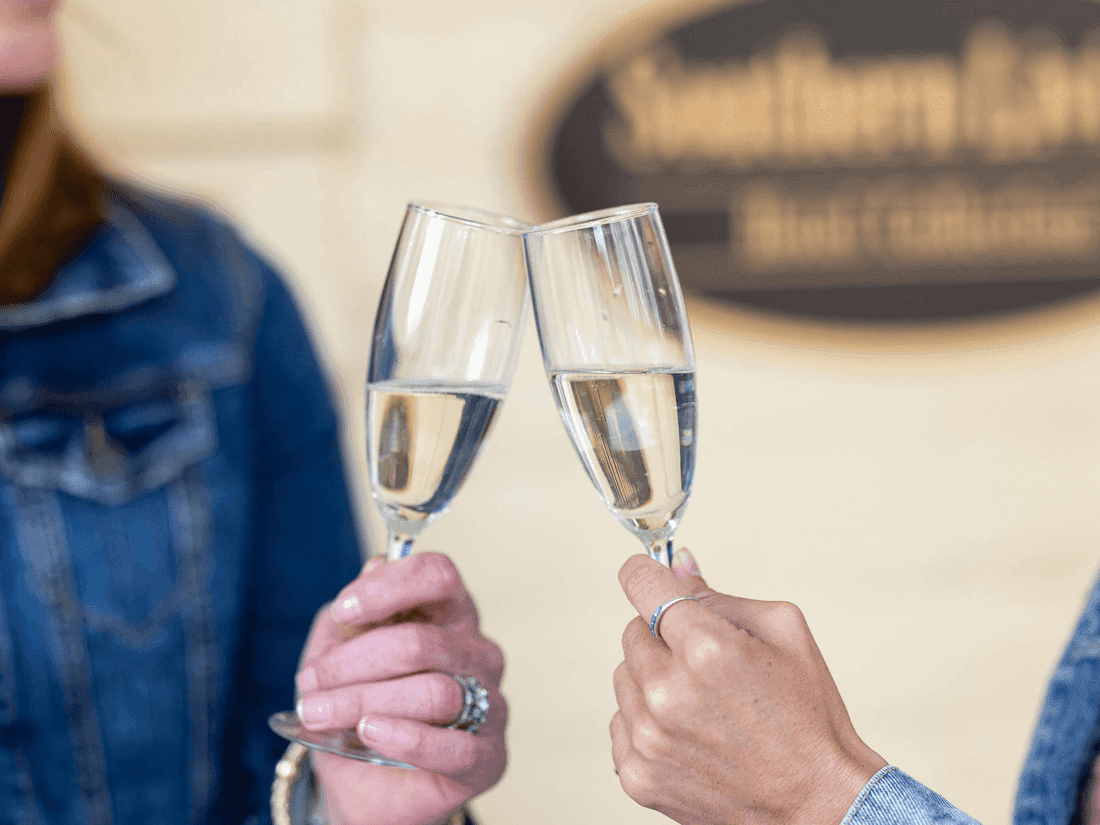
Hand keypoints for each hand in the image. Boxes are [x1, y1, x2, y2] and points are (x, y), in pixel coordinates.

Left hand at [296, 553, 506, 824]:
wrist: (368, 787)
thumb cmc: (361, 710)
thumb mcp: (341, 655)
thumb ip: (356, 613)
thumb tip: (374, 565)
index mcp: (449, 615)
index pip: (438, 575)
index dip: (390, 586)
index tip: (344, 610)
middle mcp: (478, 653)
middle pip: (420, 641)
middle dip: (352, 663)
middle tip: (309, 685)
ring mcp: (490, 704)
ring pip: (434, 692)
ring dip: (363, 702)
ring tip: (319, 714)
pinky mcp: (489, 757)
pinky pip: (456, 746)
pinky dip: (407, 737)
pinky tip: (371, 733)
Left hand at [612, 550, 885, 824]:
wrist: (816, 805)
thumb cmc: (808, 717)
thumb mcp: (783, 633)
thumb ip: (720, 596)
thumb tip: (676, 564)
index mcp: (706, 648)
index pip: (641, 583)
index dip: (645, 574)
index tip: (648, 575)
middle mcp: (668, 692)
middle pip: (633, 631)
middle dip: (664, 637)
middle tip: (708, 664)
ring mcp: (648, 737)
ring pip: (625, 676)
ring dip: (654, 679)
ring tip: (703, 704)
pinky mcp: (638, 773)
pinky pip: (622, 722)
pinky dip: (648, 722)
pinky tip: (691, 734)